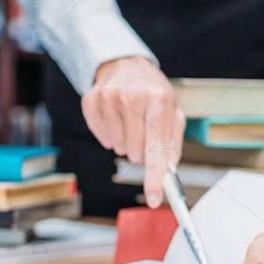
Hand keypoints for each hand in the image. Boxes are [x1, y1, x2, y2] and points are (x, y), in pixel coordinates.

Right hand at [82, 56, 186, 207]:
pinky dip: (110, 136)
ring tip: (130, 122)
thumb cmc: (153, 92)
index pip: (156, 149)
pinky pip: (102, 139)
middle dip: (142, 151)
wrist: (127, 65)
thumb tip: (168, 174)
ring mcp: (110, 98)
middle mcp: (134, 98)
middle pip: (136, 154)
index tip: (153, 199)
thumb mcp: (172, 112)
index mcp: (160, 101)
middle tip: (144, 131)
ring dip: (126, 143)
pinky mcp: (91, 101)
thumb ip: (172, 144)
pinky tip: (116, 119)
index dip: (154, 178)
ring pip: (118, 148)